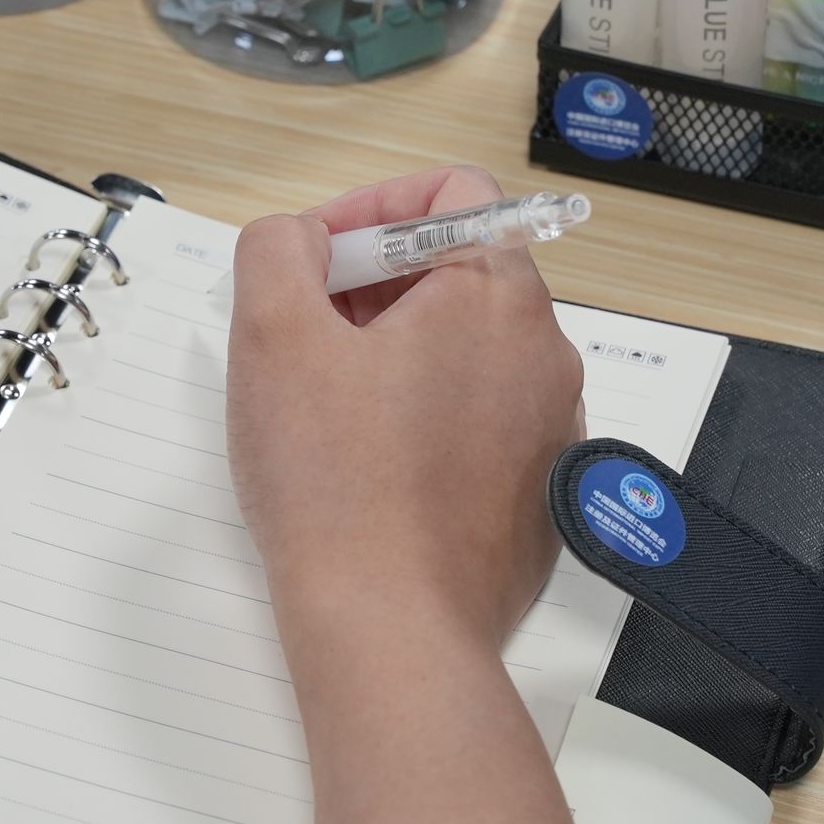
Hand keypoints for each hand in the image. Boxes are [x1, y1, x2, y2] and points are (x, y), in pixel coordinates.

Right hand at [226, 165, 585, 648]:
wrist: (392, 629)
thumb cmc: (337, 487)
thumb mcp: (272, 335)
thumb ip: (277, 250)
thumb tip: (298, 237)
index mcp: (497, 296)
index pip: (453, 194)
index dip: (370, 208)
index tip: (316, 256)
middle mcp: (544, 353)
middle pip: (458, 271)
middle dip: (373, 285)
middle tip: (305, 329)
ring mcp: (550, 426)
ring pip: (468, 349)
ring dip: (397, 351)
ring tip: (328, 400)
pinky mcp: (538, 491)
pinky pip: (481, 420)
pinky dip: (426, 416)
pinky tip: (368, 462)